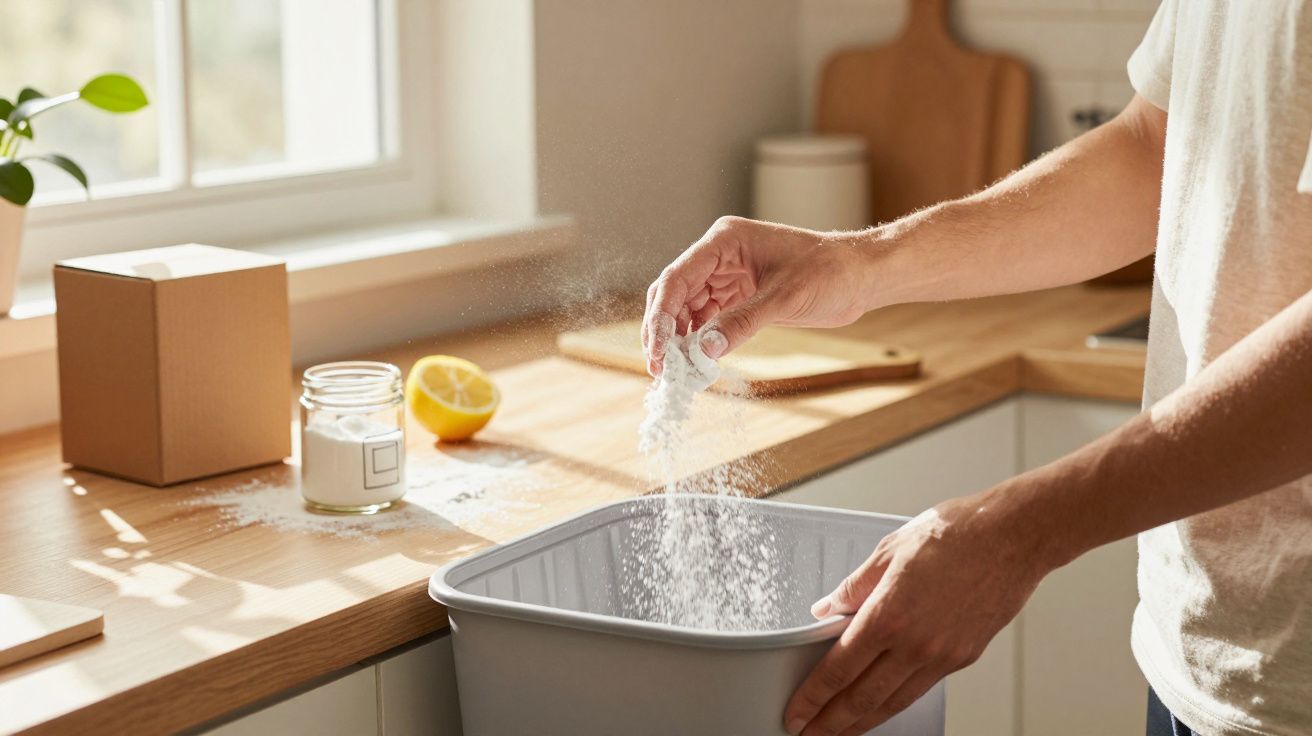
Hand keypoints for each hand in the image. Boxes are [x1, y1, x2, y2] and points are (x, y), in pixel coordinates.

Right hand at [641, 216, 876, 374]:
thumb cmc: (831, 271)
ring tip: (677, 370)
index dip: (661, 317)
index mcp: (725, 241)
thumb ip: (741, 323)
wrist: (862, 275)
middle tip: (660, 368)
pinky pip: (709, 317)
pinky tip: (698, 360)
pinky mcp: (740, 294)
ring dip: (680, 338)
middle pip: (675, 293)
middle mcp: (720, 254)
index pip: (677, 278)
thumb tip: (703, 351)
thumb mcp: (784, 298)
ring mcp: (729, 274)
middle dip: (664, 330)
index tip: (658, 352)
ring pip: (687, 308)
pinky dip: (701, 339)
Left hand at [783, 493, 1054, 735]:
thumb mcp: (888, 550)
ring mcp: (942, 656)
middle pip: (863, 698)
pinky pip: (921, 688)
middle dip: (831, 723)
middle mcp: (915, 644)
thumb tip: (827, 609)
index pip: (838, 670)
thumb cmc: (956, 534)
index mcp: (888, 615)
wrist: (1013, 537)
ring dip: (863, 721)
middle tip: (808, 734)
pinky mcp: (964, 658)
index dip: (812, 697)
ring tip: (840, 731)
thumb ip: (852, 587)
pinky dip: (896, 702)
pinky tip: (882, 703)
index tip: (796, 712)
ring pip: (894, 702)